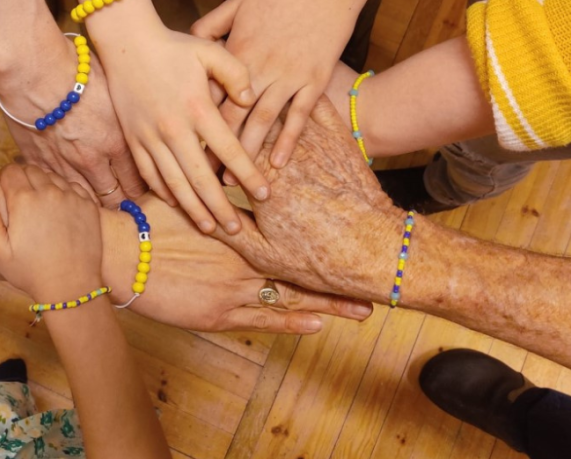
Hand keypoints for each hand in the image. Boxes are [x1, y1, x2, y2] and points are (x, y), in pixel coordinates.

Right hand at [0, 37, 145, 206]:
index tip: (142, 187)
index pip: (136, 181)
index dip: (141, 188)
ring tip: (98, 199)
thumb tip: (136, 115)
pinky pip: (56, 186)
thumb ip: (124, 114)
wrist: (31, 68)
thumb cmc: (73, 67)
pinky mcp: (38, 161)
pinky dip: (63, 189)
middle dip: (121, 201)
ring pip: (84, 198)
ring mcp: (63, 164)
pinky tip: (68, 188)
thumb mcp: (112, 87)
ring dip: (93, 200)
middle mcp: (93, 160)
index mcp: (116, 142)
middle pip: (113, 196)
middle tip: (124, 199)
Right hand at [0, 165, 103, 302]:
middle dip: (23, 180)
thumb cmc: (30, 272)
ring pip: (53, 176)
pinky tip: (59, 209)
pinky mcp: (89, 205)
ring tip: (40, 207)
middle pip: (31, 170)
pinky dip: (64, 191)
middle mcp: (50, 192)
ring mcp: (72, 197)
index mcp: (24, 199)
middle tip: (21, 203)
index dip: (4, 180)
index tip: (5, 195)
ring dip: (44, 184)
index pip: (11, 170)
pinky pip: (73, 186)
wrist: (70, 287)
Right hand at [89, 8, 268, 234]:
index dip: (248, 176)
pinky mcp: (133, 140)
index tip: (264, 195)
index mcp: (197, 108)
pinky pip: (149, 174)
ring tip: (209, 227)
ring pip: (174, 183)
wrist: (125, 42)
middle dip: (220, 207)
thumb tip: (250, 101)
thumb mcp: (209, 50)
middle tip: (237, 228)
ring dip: (193, 209)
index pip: (229, 151)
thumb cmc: (172, 46)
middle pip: (201, 178)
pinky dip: (163, 193)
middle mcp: (173, 128)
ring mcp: (150, 137)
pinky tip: (178, 205)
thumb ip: (236, 74)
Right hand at [103, 193, 374, 332]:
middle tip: (376, 274)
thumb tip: (228, 162)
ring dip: (327, 303)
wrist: (116, 257)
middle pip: (302, 262)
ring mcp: (233, 287)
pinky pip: (262, 318)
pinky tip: (316, 325)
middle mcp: (244, 255)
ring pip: (290, 295)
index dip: (323, 230)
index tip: (355, 227)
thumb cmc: (144, 222)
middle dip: (339, 269)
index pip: (291, 227)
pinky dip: (290, 322)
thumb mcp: (185, 194)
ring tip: (362, 309)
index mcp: (240, 225)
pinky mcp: (217, 313)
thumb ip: (212, 184)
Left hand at [192, 0, 362, 172]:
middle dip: (215, 151)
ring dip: (247, 155)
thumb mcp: (240, 3)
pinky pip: (298, 116)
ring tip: (233, 184)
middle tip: (201, 181)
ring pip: (262, 122)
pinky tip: (277, 164)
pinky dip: (287, 141)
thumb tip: (193, 39)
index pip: (211, 95)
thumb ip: (214, 24)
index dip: (196, 125)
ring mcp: (289, 76)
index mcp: (238, 52)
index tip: (183, 151)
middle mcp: (260, 68)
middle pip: (231, 117)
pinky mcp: (314, 79)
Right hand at [213, 96, 407, 301]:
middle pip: (247, 123)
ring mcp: (312, 141)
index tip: (197, 144)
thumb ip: (231, 232)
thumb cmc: (317, 258)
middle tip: (213, 111)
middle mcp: (283, 154)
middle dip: (228, 116)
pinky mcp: (338, 136)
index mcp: (260, 181)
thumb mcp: (264, 254)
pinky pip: (314, 103)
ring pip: (278, 106)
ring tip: (244, 91)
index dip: (210, 146)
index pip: (224, 152)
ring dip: (259, 97)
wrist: (373, 248)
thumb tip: (203, 218)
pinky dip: (298, 94)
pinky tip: (286, 87)